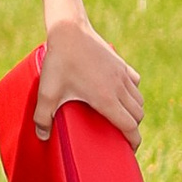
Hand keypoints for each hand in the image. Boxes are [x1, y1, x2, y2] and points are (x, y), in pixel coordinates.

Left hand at [32, 18, 141, 145]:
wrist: (69, 30)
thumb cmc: (59, 62)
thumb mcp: (46, 92)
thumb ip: (43, 117)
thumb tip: (42, 136)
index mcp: (106, 99)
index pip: (130, 126)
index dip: (133, 142)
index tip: (129, 151)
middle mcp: (120, 88)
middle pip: (138, 115)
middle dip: (133, 128)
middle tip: (121, 136)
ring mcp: (122, 74)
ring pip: (139, 99)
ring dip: (134, 111)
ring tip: (121, 118)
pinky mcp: (121, 63)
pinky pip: (135, 83)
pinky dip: (133, 92)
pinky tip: (120, 93)